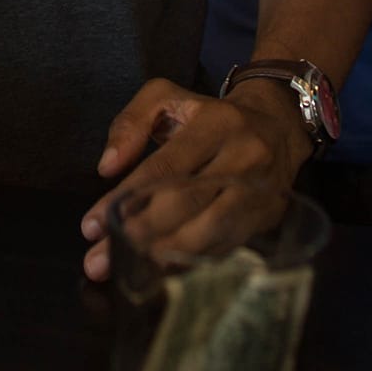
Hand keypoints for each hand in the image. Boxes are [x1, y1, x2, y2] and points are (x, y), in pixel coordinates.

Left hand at [78, 77, 309, 280]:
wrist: (278, 125)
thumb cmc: (210, 115)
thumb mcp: (167, 97)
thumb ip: (131, 122)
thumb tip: (107, 166)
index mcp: (216, 123)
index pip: (166, 165)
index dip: (127, 197)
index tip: (93, 225)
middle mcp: (242, 156)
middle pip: (187, 201)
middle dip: (141, 232)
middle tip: (102, 259)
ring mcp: (259, 190)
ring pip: (210, 230)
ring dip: (166, 254)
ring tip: (130, 271)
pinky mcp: (267, 217)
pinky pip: (226, 246)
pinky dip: (193, 262)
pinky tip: (163, 273)